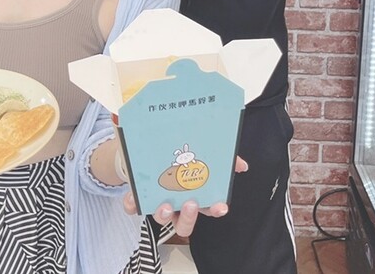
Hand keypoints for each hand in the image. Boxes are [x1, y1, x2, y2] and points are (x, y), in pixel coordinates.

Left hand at [122, 157, 247, 236]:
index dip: (215, 209)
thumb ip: (223, 159)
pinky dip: (133, 204)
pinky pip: (133, 207)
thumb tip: (241, 164)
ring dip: (164, 214)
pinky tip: (135, 196)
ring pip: (161, 219)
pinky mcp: (137, 198)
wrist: (148, 150)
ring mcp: (157, 203)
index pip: (208, 209)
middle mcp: (176, 205)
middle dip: (188, 217)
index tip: (221, 205)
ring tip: (164, 204)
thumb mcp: (202, 154)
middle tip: (191, 203)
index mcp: (193, 196)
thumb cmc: (178, 157)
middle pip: (184, 223)